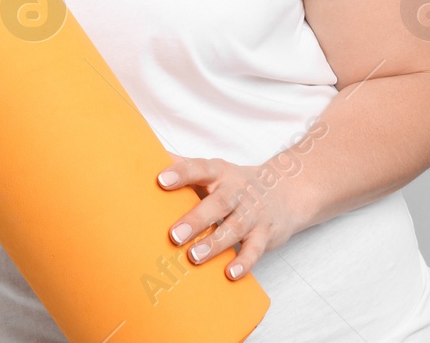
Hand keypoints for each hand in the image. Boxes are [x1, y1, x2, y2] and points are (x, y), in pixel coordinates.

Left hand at [157, 155, 309, 280]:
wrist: (286, 192)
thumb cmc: (234, 183)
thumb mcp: (213, 170)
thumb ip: (181, 165)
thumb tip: (143, 154)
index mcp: (219, 172)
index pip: (199, 169)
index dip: (181, 173)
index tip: (160, 181)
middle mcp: (238, 191)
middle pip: (219, 203)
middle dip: (196, 219)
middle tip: (174, 235)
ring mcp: (253, 213)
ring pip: (235, 228)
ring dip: (215, 243)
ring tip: (193, 256)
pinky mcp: (265, 234)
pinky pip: (255, 250)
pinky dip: (244, 262)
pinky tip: (230, 274)